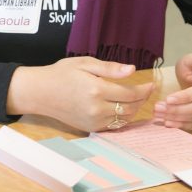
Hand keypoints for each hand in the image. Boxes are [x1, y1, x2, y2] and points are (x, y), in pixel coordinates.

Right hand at [7, 56, 153, 132]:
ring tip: (137, 99)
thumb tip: (132, 70)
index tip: (151, 84)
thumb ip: (110, 68)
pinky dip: (122, 118)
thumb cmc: (61, 73)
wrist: (40, 92)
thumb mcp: (85, 63)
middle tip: (147, 90)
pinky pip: (113, 126)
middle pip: (130, 108)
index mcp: (97, 90)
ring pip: (123, 119)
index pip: (130, 94)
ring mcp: (93, 121)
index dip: (144, 90)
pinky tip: (123, 108)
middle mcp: (97, 108)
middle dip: (142, 100)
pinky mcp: (89, 127)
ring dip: (134, 110)